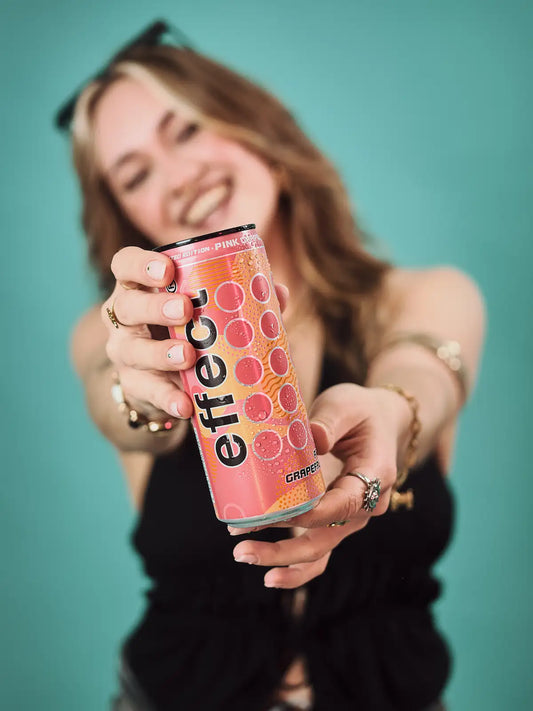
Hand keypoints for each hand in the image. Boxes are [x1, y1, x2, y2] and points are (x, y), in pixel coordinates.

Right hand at [102, 246, 288, 419]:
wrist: (165, 383)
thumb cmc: (190, 332)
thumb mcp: (206, 312)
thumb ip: (240, 299)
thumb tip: (279, 290)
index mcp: (142, 288)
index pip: (125, 265)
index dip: (141, 265)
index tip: (168, 269)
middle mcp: (125, 318)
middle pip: (127, 305)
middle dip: (154, 306)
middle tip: (185, 310)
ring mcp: (125, 354)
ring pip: (132, 350)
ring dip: (160, 353)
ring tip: (187, 355)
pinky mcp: (135, 387)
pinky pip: (147, 393)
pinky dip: (166, 399)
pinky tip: (185, 405)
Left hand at [230, 383, 410, 588]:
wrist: (378, 421)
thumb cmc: (360, 410)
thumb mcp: (347, 404)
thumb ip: (329, 420)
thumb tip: (313, 438)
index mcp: (375, 475)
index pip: (342, 504)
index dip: (308, 513)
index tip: (273, 513)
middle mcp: (366, 504)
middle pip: (326, 537)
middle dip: (283, 550)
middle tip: (241, 549)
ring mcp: (350, 517)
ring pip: (320, 550)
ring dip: (282, 560)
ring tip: (243, 555)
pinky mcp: (334, 520)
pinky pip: (319, 552)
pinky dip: (296, 568)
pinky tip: (269, 575)